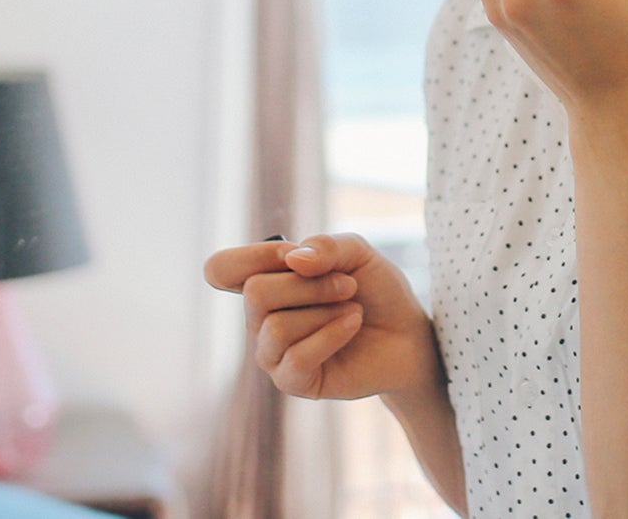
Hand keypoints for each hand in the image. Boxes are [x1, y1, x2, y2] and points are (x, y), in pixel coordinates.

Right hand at [205, 233, 440, 402]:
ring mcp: (273, 352)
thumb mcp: (356, 251)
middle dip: (308, 284)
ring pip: (276, 325)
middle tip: (346, 285)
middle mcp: (260, 318)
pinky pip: (296, 357)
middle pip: (255, 292)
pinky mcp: (293, 382)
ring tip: (352, 307)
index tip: (296, 255)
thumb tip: (293, 259)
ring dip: (324, 308)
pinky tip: (353, 324)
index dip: (255, 256)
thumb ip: (325, 245)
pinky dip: (331, 334)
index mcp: (263, 280)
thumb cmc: (374, 289)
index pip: (220, 268)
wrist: (407, 334)